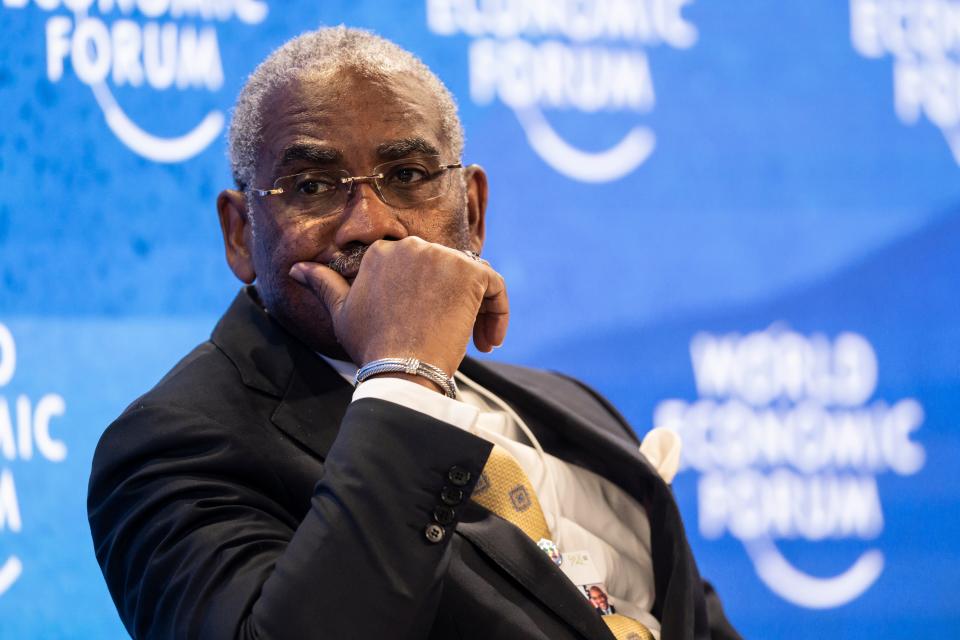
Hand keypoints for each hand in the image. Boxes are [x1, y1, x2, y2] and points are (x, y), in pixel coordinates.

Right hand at [289, 237, 508, 376]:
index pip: (418, 266)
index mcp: (382, 252)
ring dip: (478, 310)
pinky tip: (488, 341)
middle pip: (446, 270)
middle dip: (454, 302)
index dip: (428, 296)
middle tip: (455, 337)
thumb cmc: (371, 346)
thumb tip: (296, 268)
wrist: (400, 368)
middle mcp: (412, 246)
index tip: (428, 326)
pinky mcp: (470, 273)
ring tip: (475, 342)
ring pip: (472, 278)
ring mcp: (442, 258)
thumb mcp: (342, 312)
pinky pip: (496, 286)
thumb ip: (323, 283)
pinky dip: (498, 312)